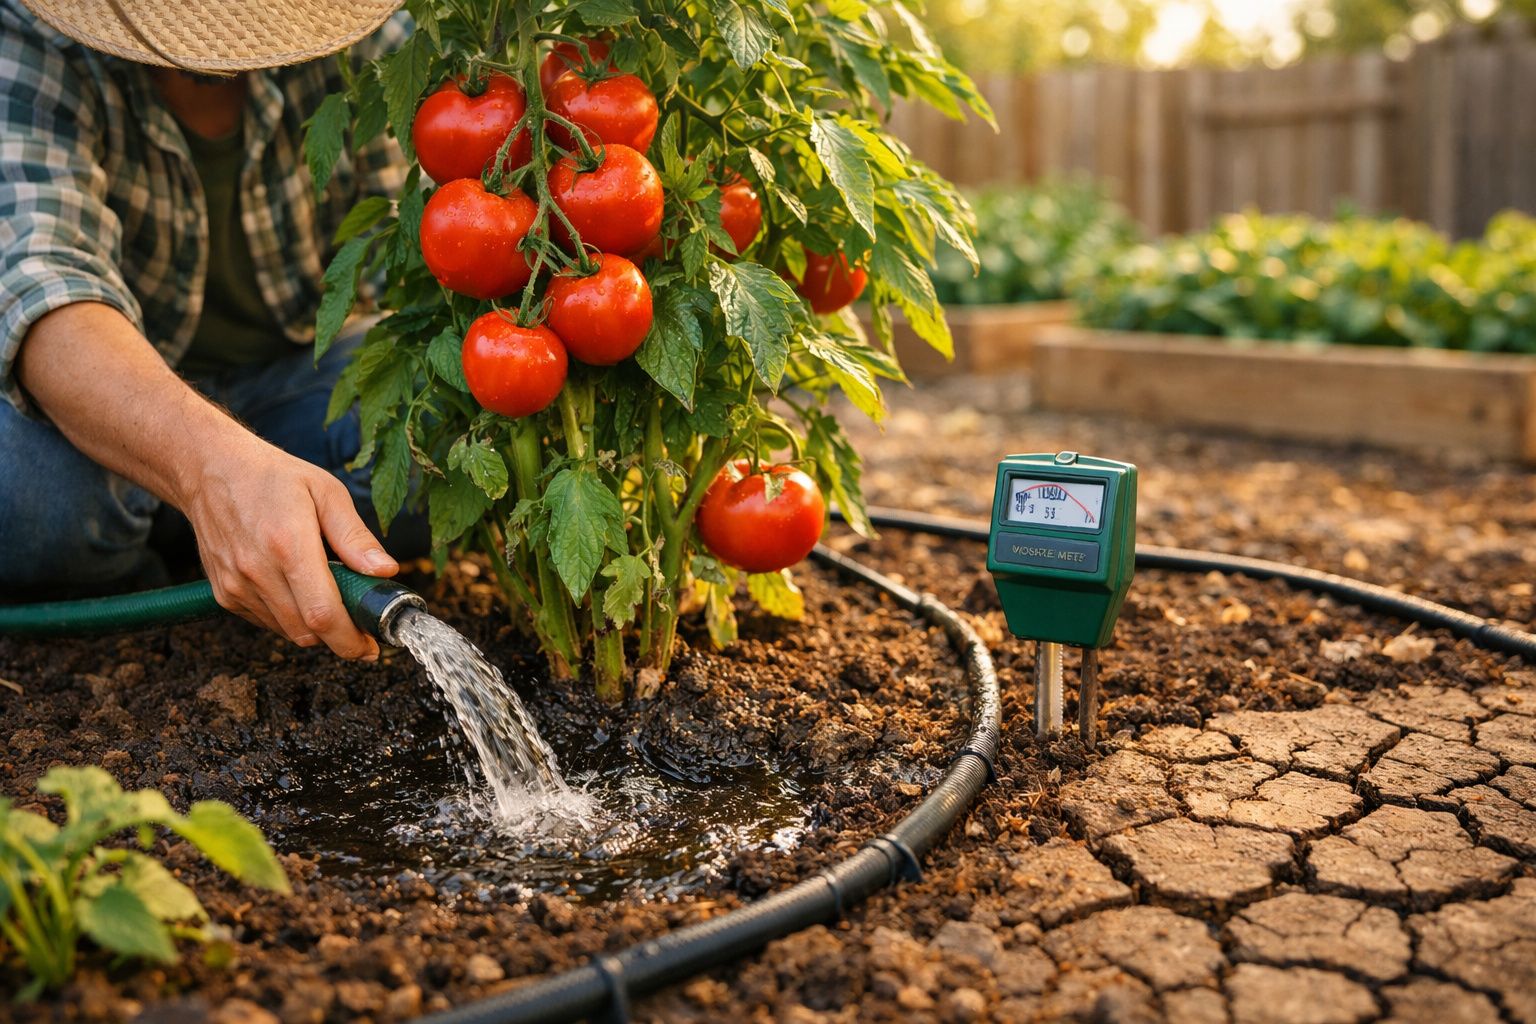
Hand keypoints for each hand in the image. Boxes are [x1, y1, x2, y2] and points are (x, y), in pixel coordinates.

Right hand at [184, 430, 398, 659]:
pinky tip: (297, 590)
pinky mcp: (224, 594)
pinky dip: (290, 618)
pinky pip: (267, 622)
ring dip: (315, 628)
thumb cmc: (273, 477)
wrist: (210, 470)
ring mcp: (236, 586)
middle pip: (307, 632)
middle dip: (340, 637)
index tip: (371, 646)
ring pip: (288, 631)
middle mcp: (257, 571)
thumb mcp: (326, 492)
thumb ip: (355, 537)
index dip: (351, 639)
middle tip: (360, 622)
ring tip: (329, 597)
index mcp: (288, 545)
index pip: (322, 614)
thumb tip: (385, 571)